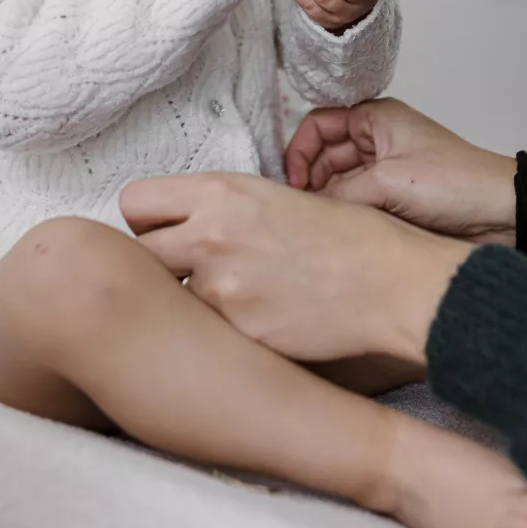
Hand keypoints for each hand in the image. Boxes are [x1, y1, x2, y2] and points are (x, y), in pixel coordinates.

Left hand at [121, 171, 468, 365]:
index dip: (147, 222)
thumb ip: (217, 208)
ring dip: (188, 305)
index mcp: (220, 192)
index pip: (134, 201)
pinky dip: (220, 335)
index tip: (163, 234)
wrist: (391, 283)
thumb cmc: (345, 237)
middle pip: (136, 254)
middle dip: (156, 266)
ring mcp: (220, 290)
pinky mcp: (237, 335)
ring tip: (234, 303)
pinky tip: (255, 327)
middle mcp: (209, 236)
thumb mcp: (273, 197)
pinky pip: (205, 335)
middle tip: (185, 275)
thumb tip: (181, 223)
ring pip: (169, 300)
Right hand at [285, 98, 516, 242]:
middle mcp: (377, 140)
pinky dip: (343, 214)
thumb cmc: (456, 182)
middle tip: (299, 208)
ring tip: (316, 223)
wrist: (502, 214)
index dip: (299, 151)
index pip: (318, 125)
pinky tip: (335, 230)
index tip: (292, 182)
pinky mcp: (393, 199)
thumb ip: (340, 192)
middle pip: (324, 155)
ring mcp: (384, 170)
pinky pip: (355, 202)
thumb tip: (305, 205)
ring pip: (337, 182)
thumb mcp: (387, 182)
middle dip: (309, 179)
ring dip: (326, 199)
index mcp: (375, 118)